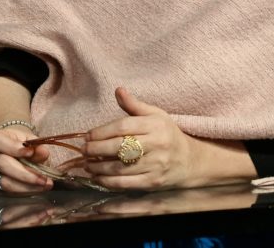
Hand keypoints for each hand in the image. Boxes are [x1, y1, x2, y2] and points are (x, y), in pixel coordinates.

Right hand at [0, 126, 53, 195]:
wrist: (11, 151)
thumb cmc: (21, 143)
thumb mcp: (29, 139)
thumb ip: (36, 146)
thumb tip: (44, 153)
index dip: (13, 148)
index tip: (31, 152)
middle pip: (2, 164)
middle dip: (25, 174)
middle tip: (44, 179)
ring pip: (5, 183)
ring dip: (27, 187)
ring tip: (45, 185)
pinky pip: (8, 193)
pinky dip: (25, 192)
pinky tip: (38, 189)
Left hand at [81, 87, 198, 190]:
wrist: (190, 161)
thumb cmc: (168, 134)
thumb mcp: (156, 115)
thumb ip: (134, 105)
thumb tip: (118, 90)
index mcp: (155, 125)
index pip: (124, 127)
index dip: (102, 131)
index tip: (88, 135)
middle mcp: (157, 144)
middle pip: (120, 147)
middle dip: (97, 149)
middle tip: (83, 151)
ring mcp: (156, 165)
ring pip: (121, 167)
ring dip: (99, 167)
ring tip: (87, 165)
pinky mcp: (153, 182)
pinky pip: (126, 183)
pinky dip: (109, 182)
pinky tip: (98, 178)